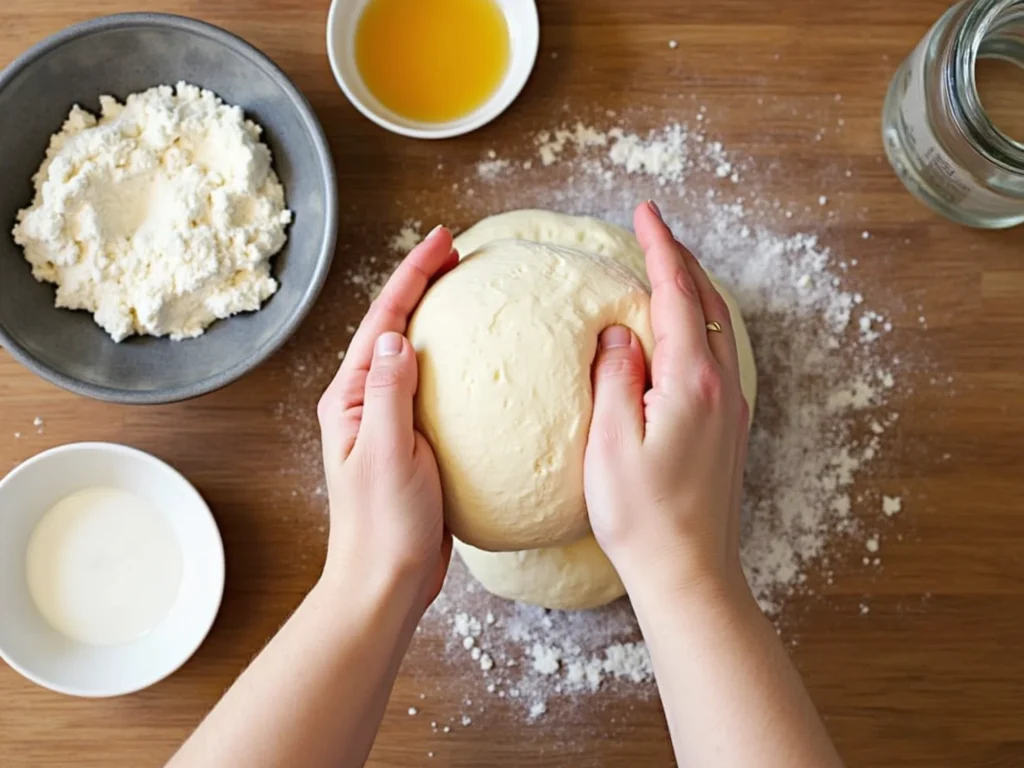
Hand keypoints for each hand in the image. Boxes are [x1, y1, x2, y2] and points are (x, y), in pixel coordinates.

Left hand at [317, 226, 458, 607]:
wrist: (386, 581)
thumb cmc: (383, 525)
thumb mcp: (387, 453)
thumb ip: (391, 392)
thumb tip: (400, 336)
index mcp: (352, 397)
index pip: (384, 321)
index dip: (413, 276)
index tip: (442, 241)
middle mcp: (365, 401)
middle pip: (395, 326)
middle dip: (422, 284)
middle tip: (456, 252)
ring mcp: (389, 420)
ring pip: (415, 353)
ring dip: (436, 316)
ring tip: (464, 288)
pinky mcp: (413, 441)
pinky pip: (434, 387)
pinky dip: (453, 361)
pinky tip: (476, 359)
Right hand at [583, 201, 749, 597]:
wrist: (689, 574)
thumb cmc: (642, 518)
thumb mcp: (611, 443)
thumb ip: (614, 378)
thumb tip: (622, 334)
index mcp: (692, 383)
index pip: (677, 295)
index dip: (660, 248)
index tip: (644, 212)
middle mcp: (721, 388)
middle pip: (707, 302)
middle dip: (679, 259)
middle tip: (650, 228)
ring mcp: (730, 409)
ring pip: (717, 328)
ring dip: (692, 290)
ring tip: (663, 269)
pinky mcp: (727, 429)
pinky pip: (716, 356)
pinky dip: (698, 324)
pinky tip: (678, 332)